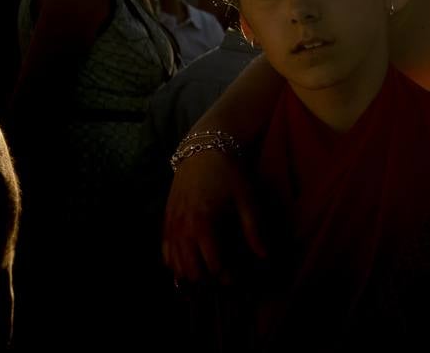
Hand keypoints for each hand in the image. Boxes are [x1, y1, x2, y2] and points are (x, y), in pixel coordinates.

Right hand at [162, 149, 266, 285]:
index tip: (238, 276)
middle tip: (225, 276)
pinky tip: (192, 261)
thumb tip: (264, 256)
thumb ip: (253, 229)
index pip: (212, 265)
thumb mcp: (246, 199)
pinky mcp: (166, 221)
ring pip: (175, 266)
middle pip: (191, 271)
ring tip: (210, 271)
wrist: (203, 150)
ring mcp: (171, 226)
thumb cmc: (228, 173)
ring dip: (192, 274)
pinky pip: (165, 253)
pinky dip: (176, 263)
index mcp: (204, 224)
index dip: (226, 276)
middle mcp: (183, 229)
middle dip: (209, 279)